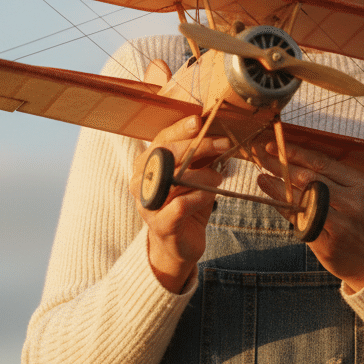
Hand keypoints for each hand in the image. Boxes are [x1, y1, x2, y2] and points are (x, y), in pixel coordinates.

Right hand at [133, 114, 230, 293]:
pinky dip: (201, 197)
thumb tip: (216, 130)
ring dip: (203, 174)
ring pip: (175, 179)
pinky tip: (211, 196)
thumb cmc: (187, 202)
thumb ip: (198, 155)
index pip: (160, 140)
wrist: (180, 243)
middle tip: (223, 144)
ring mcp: (148, 204)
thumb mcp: (193, 174)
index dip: (179, 130)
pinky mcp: (160, 224)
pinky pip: (181, 204)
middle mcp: (140, 182)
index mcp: (145, 165)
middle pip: (165, 155)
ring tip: (219, 176)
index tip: (198, 120)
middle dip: (198, 146)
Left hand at [254, 142, 363, 292]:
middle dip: (281, 166)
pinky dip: (285, 210)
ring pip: (303, 200)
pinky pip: (301, 222)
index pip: (321, 162)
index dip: (294, 153)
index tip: (274, 145)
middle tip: (260, 157)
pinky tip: (274, 201)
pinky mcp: (328, 244)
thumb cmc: (358, 222)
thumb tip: (291, 159)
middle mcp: (352, 202)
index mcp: (359, 184)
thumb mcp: (354, 195)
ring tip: (262, 177)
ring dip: (278, 188)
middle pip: (309, 179)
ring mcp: (341, 224)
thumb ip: (328, 179)